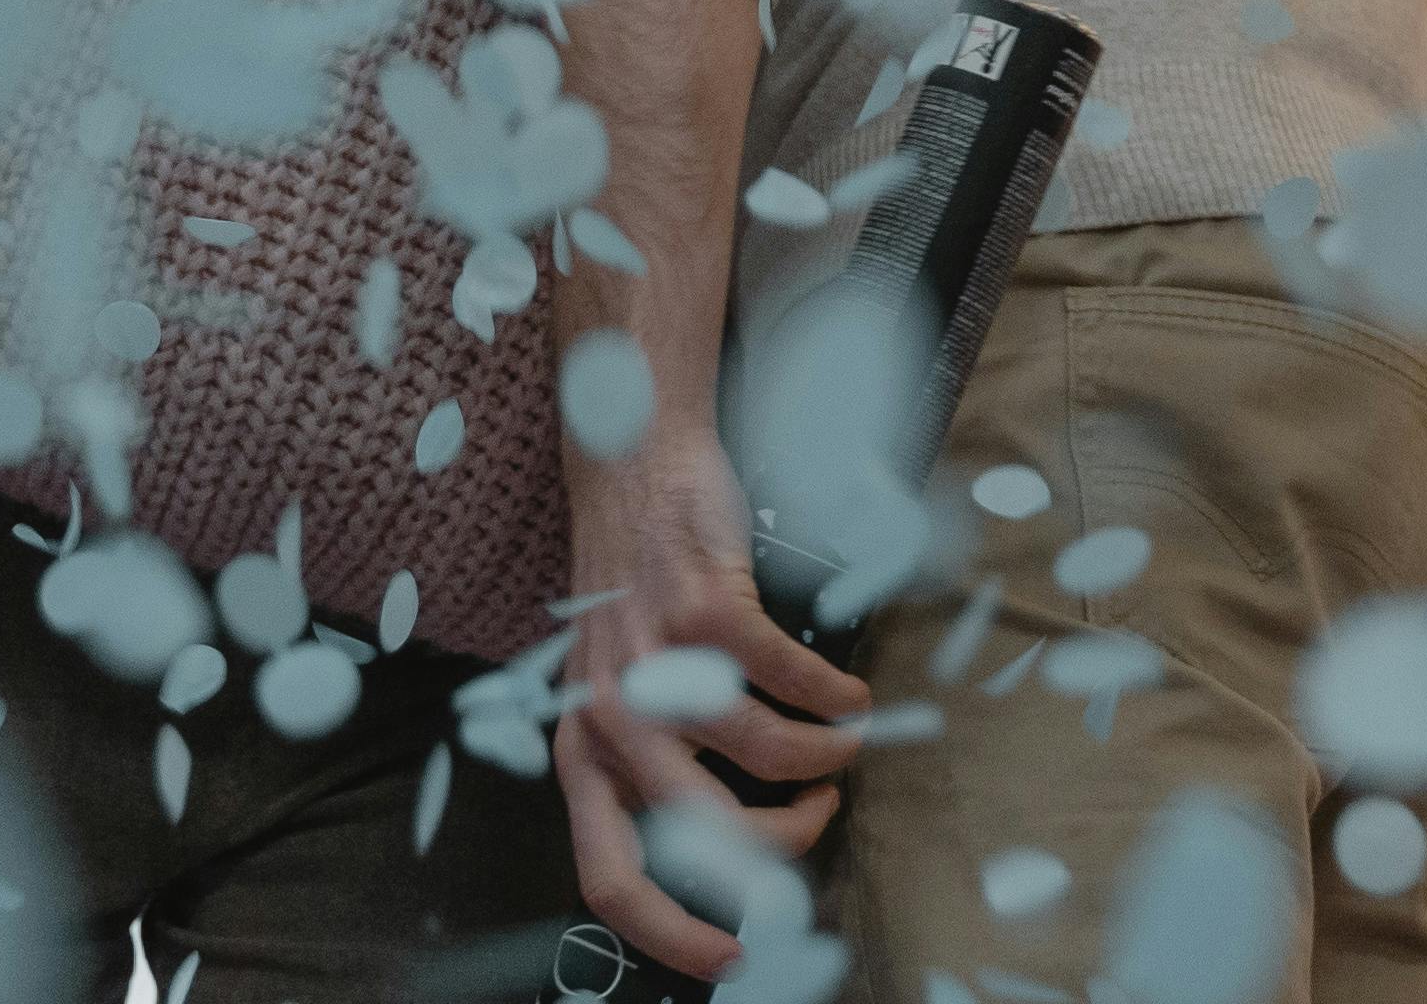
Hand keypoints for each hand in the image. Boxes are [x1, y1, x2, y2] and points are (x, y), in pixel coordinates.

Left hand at [553, 412, 861, 979]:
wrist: (630, 470)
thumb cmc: (635, 590)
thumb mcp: (616, 688)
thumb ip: (648, 763)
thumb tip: (726, 848)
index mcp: (579, 753)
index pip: (610, 880)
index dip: (675, 934)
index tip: (738, 957)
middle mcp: (607, 718)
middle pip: (703, 835)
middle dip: (782, 848)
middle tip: (817, 820)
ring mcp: (657, 662)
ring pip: (764, 756)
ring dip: (822, 760)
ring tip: (842, 745)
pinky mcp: (706, 608)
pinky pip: (793, 681)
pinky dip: (834, 698)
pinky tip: (846, 693)